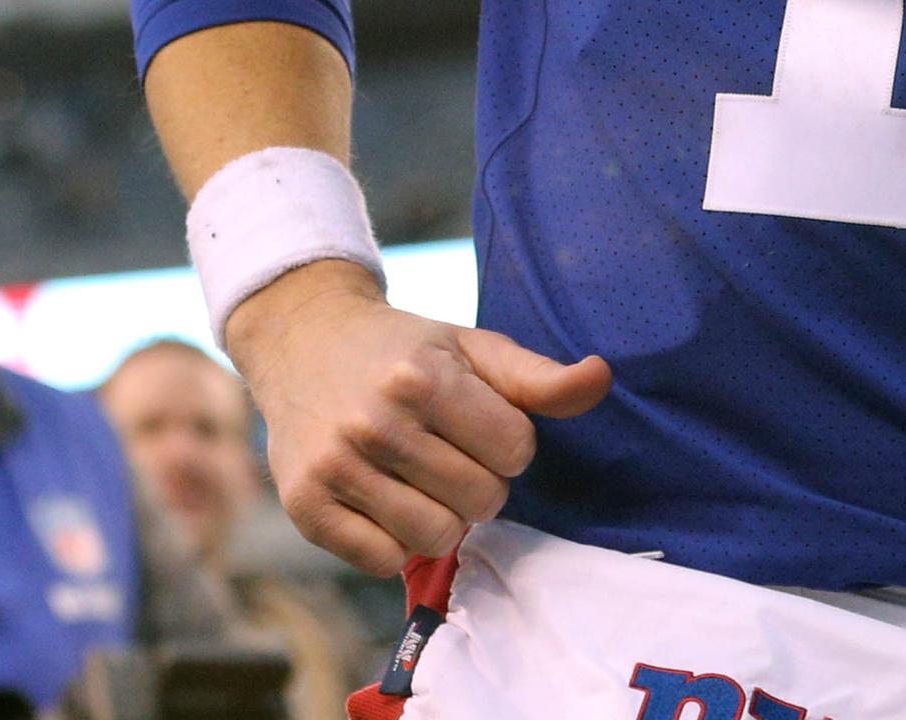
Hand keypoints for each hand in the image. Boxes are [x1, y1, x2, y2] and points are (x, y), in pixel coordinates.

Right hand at [228, 260, 610, 575]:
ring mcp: (336, 468)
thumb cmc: (403, 351)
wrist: (303, 343)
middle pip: (481, 500)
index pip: (516, 450)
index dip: (507, 441)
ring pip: (436, 538)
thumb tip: (602, 377)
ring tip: (420, 479)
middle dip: (479, 482)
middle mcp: (374, 424)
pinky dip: (394, 540)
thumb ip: (538, 377)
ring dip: (441, 516)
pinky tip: (383, 499)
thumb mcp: (471, 348)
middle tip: (448, 453)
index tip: (477, 424)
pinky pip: (383, 561)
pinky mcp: (306, 508)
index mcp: (422, 378)